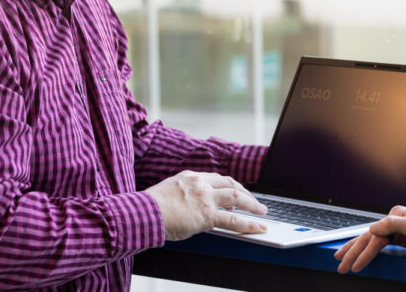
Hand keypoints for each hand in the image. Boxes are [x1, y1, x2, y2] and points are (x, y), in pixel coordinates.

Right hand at [144, 171, 267, 240]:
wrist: (144, 213)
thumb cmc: (149, 207)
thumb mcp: (167, 191)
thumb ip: (181, 194)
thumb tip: (186, 204)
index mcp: (190, 177)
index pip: (215, 178)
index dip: (228, 186)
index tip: (234, 193)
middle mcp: (200, 184)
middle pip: (230, 183)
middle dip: (244, 192)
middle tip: (253, 201)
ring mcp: (205, 198)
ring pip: (236, 197)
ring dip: (252, 204)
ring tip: (261, 211)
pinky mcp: (207, 215)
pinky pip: (233, 220)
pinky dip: (249, 224)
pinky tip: (258, 227)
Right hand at [334, 206, 405, 272]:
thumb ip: (392, 224)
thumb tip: (372, 227)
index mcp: (396, 216)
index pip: (372, 235)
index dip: (360, 251)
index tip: (352, 264)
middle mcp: (395, 222)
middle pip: (368, 238)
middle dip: (352, 252)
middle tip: (339, 265)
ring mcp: (399, 232)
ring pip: (372, 243)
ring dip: (357, 252)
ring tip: (343, 262)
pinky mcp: (404, 241)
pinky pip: (382, 247)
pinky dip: (369, 252)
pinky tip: (361, 256)